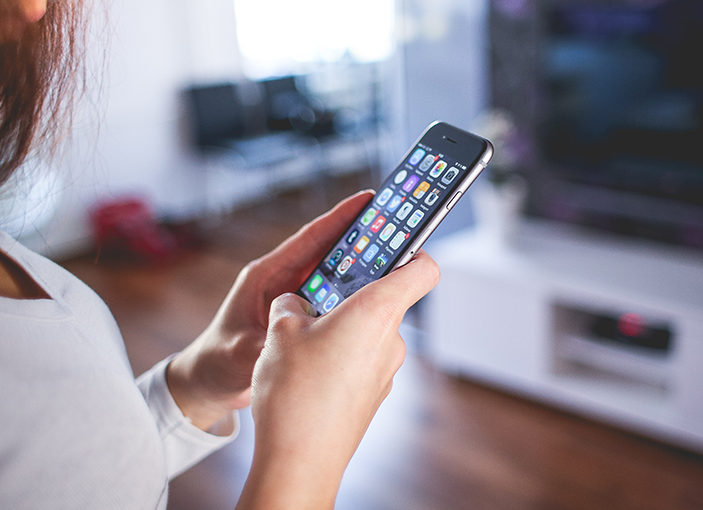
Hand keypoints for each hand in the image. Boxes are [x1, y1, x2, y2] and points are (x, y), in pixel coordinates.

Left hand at [166, 190, 374, 430]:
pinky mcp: (301, 316)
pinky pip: (334, 299)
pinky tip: (377, 299)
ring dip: (362, 268)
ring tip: (397, 259)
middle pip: (329, 252)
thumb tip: (290, 342)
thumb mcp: (239, 353)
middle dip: (361, 238)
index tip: (367, 200)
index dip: (338, 218)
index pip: (309, 239)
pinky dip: (354, 296)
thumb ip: (264, 345)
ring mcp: (294, 298)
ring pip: (335, 275)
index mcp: (266, 276)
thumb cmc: (216, 361)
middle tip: (396, 227)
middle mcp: (283, 281)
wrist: (208, 382)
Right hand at [237, 251, 439, 508]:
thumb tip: (294, 303)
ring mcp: (386, 370)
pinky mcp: (373, 395)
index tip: (392, 241)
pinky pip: (360, 361)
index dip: (413, 249)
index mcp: (377, 311)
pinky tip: (306, 370)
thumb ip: (291, 304)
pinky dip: (339, 356)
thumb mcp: (280, 332)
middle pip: (385, 299)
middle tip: (316, 293)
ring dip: (339, 327)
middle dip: (350, 293)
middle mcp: (391, 340)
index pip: (422, 268)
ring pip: (368, 332)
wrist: (299, 461)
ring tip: (300, 339)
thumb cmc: (295, 394)